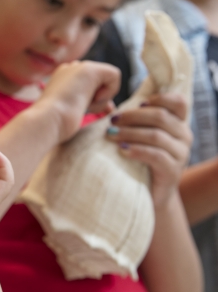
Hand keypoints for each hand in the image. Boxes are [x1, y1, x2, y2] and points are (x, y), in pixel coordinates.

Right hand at [35, 60, 120, 142]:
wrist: (48, 120)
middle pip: (99, 81)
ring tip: (83, 105)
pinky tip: (92, 99)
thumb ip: (86, 104)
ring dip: (102, 98)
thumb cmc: (56, 123)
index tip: (87, 111)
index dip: (94, 98)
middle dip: (98, 98)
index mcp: (61, 78)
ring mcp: (78, 67)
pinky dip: (110, 91)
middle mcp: (69, 69)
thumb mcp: (71, 111)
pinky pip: (115, 75)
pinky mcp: (90, 69)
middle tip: (83, 108)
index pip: (88, 84)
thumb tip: (111, 108)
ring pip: (107, 79)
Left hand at [105, 93, 191, 208]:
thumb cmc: (139, 159)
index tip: (137, 103)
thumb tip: (107, 105)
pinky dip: (137, 150)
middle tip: (112, 121)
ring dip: (130, 133)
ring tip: (110, 135)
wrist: (149, 193)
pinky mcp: (173, 171)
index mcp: (177, 123)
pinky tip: (121, 150)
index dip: (160, 98)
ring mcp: (181, 154)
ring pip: (157, 135)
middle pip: (161, 117)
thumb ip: (128, 119)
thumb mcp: (136, 135)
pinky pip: (156, 156)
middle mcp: (183, 136)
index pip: (178, 102)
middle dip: (133, 116)